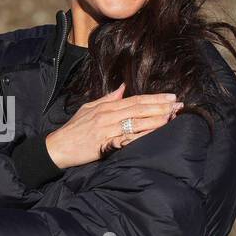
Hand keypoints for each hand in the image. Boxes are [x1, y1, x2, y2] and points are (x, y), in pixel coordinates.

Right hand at [44, 84, 181, 167]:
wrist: (57, 147)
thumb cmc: (73, 129)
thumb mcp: (88, 108)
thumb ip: (107, 99)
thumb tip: (123, 88)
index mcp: (105, 107)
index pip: (134, 100)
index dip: (153, 98)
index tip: (170, 97)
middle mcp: (108, 116)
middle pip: (139, 109)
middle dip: (160, 106)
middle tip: (178, 105)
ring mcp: (107, 130)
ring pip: (136, 122)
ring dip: (156, 119)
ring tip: (172, 116)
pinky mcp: (106, 145)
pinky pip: (128, 139)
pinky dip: (143, 135)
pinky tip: (155, 133)